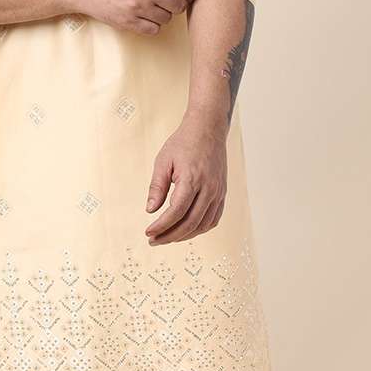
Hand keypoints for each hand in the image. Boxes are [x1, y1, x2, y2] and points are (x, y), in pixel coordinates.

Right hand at [69, 0, 196, 33]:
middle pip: (180, 5)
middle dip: (175, 5)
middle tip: (165, 2)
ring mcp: (139, 6)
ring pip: (168, 19)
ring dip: (162, 15)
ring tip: (148, 7)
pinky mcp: (130, 22)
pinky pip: (154, 29)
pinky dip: (151, 25)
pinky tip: (142, 17)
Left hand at [144, 113, 226, 244]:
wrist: (208, 130)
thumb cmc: (184, 143)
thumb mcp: (163, 161)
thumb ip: (157, 187)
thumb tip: (150, 210)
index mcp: (192, 179)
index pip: (176, 211)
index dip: (161, 226)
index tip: (148, 232)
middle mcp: (208, 188)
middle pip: (190, 223)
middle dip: (170, 236)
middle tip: (154, 240)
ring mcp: (218, 192)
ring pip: (202, 225)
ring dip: (184, 236)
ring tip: (167, 237)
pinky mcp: (222, 193)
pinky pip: (213, 219)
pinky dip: (199, 229)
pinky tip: (186, 230)